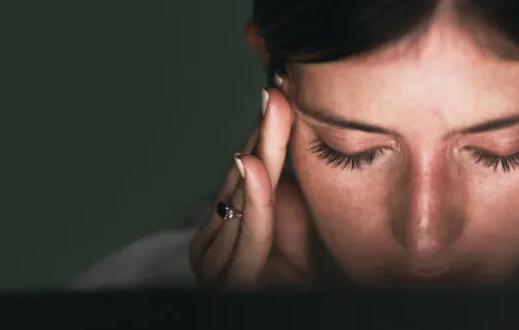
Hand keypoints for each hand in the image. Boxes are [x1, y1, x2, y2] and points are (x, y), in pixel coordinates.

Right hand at [188, 86, 311, 289]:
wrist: (301, 312)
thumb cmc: (304, 274)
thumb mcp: (297, 222)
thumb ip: (285, 190)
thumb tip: (286, 138)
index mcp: (225, 225)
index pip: (246, 171)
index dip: (264, 133)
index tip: (280, 92)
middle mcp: (213, 241)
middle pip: (242, 177)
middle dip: (264, 133)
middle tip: (278, 91)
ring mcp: (214, 262)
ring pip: (242, 198)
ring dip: (261, 152)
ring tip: (272, 112)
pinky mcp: (228, 281)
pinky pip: (249, 233)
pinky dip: (254, 199)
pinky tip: (253, 165)